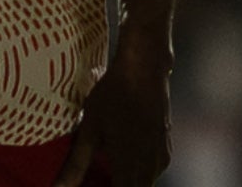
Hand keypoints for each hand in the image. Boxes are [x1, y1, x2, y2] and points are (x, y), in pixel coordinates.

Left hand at [53, 42, 170, 186]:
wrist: (144, 67)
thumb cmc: (114, 95)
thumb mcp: (89, 130)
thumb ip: (75, 166)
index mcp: (130, 167)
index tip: (90, 184)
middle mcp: (151, 167)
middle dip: (112, 186)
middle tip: (92, 179)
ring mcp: (161, 157)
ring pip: (143, 182)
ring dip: (125, 181)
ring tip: (101, 168)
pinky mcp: (165, 146)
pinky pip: (150, 171)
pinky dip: (135, 171)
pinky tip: (118, 155)